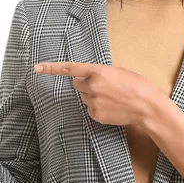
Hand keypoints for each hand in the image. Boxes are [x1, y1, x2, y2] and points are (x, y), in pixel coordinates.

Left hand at [34, 61, 158, 127]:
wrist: (147, 106)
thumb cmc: (137, 85)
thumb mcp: (118, 71)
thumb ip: (100, 73)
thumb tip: (90, 78)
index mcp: (98, 71)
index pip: (69, 69)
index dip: (51, 68)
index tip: (36, 67)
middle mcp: (92, 86)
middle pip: (77, 84)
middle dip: (85, 84)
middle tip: (103, 86)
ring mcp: (93, 102)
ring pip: (85, 97)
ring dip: (93, 96)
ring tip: (112, 98)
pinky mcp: (95, 115)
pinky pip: (90, 109)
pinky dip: (98, 107)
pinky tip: (112, 107)